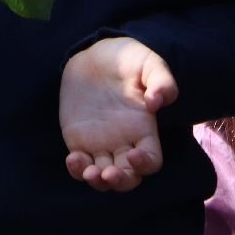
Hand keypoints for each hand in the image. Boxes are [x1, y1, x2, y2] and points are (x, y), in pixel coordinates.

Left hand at [60, 36, 177, 192]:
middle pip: (128, 178)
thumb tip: (156, 103)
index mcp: (144, 129)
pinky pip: (80, 165)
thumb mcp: (149, 64)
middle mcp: (124, 142)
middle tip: (109, 173)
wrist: (95, 53)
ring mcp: (101, 144)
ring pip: (103, 177)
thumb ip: (161, 82)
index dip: (145, 165)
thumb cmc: (128, 59)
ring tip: (90, 171)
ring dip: (97, 181)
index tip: (134, 154)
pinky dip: (77, 169)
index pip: (151, 161)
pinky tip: (73, 158)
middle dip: (120, 181)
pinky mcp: (79, 140)